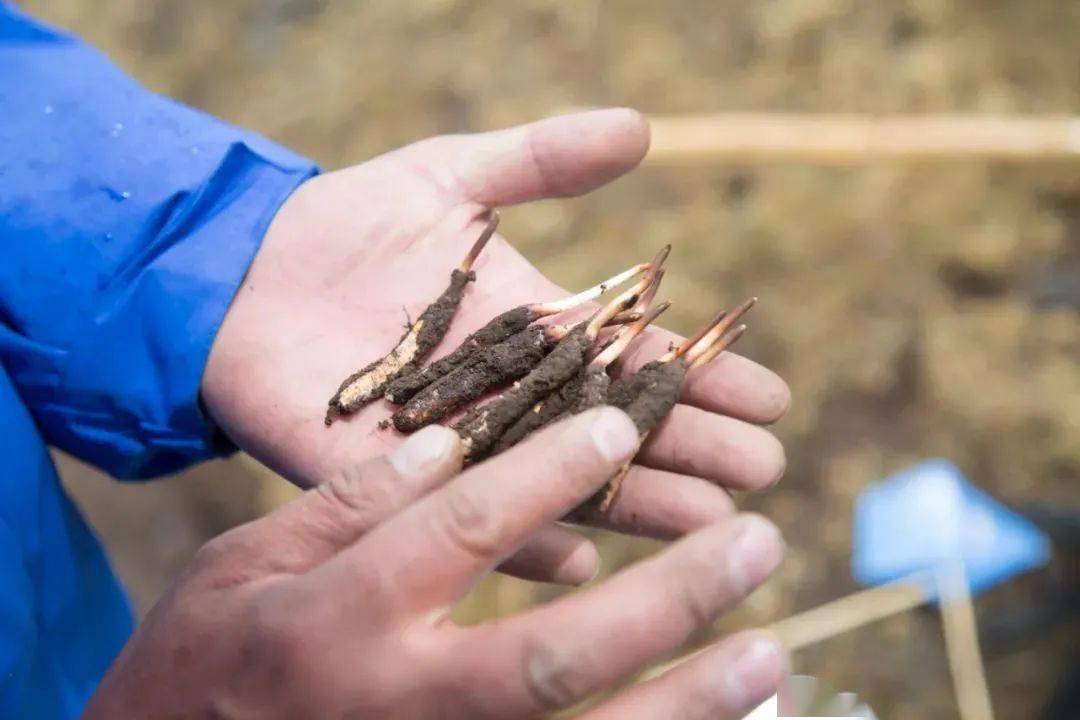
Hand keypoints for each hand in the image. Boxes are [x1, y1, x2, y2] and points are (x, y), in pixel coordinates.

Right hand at [83, 409, 785, 718]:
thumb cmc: (205, 657)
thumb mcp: (249, 558)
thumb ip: (350, 501)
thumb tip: (450, 440)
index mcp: (336, 619)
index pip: (459, 531)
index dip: (547, 472)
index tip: (621, 425)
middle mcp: (395, 701)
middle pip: (549, 656)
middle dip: (663, 601)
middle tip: (755, 541)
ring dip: (685, 704)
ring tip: (769, 649)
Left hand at [203, 108, 789, 583]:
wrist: (245, 273)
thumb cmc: (348, 221)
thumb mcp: (456, 175)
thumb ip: (542, 159)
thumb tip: (643, 127)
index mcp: (538, 328)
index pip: (639, 357)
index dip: (704, 374)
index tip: (773, 395)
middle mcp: (516, 394)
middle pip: (621, 425)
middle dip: (696, 447)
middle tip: (765, 470)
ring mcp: (467, 444)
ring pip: (568, 479)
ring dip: (640, 500)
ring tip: (711, 522)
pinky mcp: (406, 483)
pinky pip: (479, 522)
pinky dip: (529, 544)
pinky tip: (586, 560)